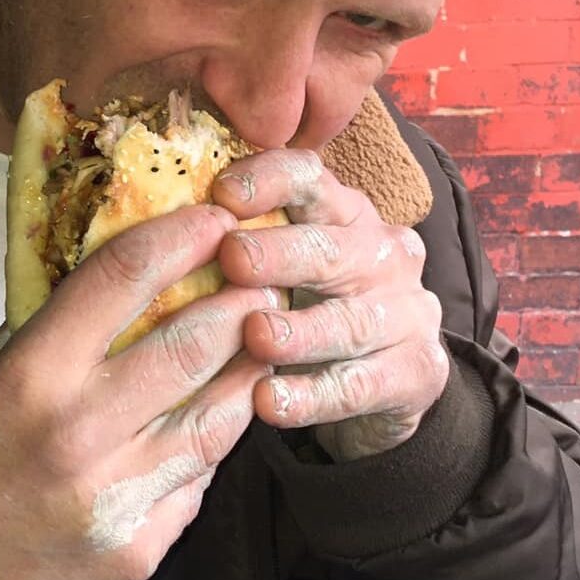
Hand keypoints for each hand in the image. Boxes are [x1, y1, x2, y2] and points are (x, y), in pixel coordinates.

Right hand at [0, 204, 275, 579]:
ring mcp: (118, 495)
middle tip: (264, 276)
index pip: (122, 281)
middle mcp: (80, 431)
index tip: (213, 218)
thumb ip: (48, 323)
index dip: (178, 238)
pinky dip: (219, 438)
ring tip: (267, 336)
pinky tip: (229, 410)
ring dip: (250, 368)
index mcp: (33, 375)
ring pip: (217, 416)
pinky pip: (200, 478)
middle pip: (190, 346)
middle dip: (240, 302)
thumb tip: (114, 266)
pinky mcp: (143, 545)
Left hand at [212, 149, 448, 460]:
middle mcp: (384, 253)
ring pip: (351, 319)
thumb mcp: (281, 269)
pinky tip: (270, 401)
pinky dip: (314, 395)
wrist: (382, 387)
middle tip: (233, 260)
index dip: (269, 180)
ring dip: (300, 329)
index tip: (220, 194)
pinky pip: (364, 385)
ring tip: (255, 336)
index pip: (311, 178)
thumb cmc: (307, 310)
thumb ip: (240, 242)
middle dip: (281, 252)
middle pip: (333, 246)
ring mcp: (409, 312)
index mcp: (345, 213)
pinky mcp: (418, 372)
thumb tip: (160, 228)